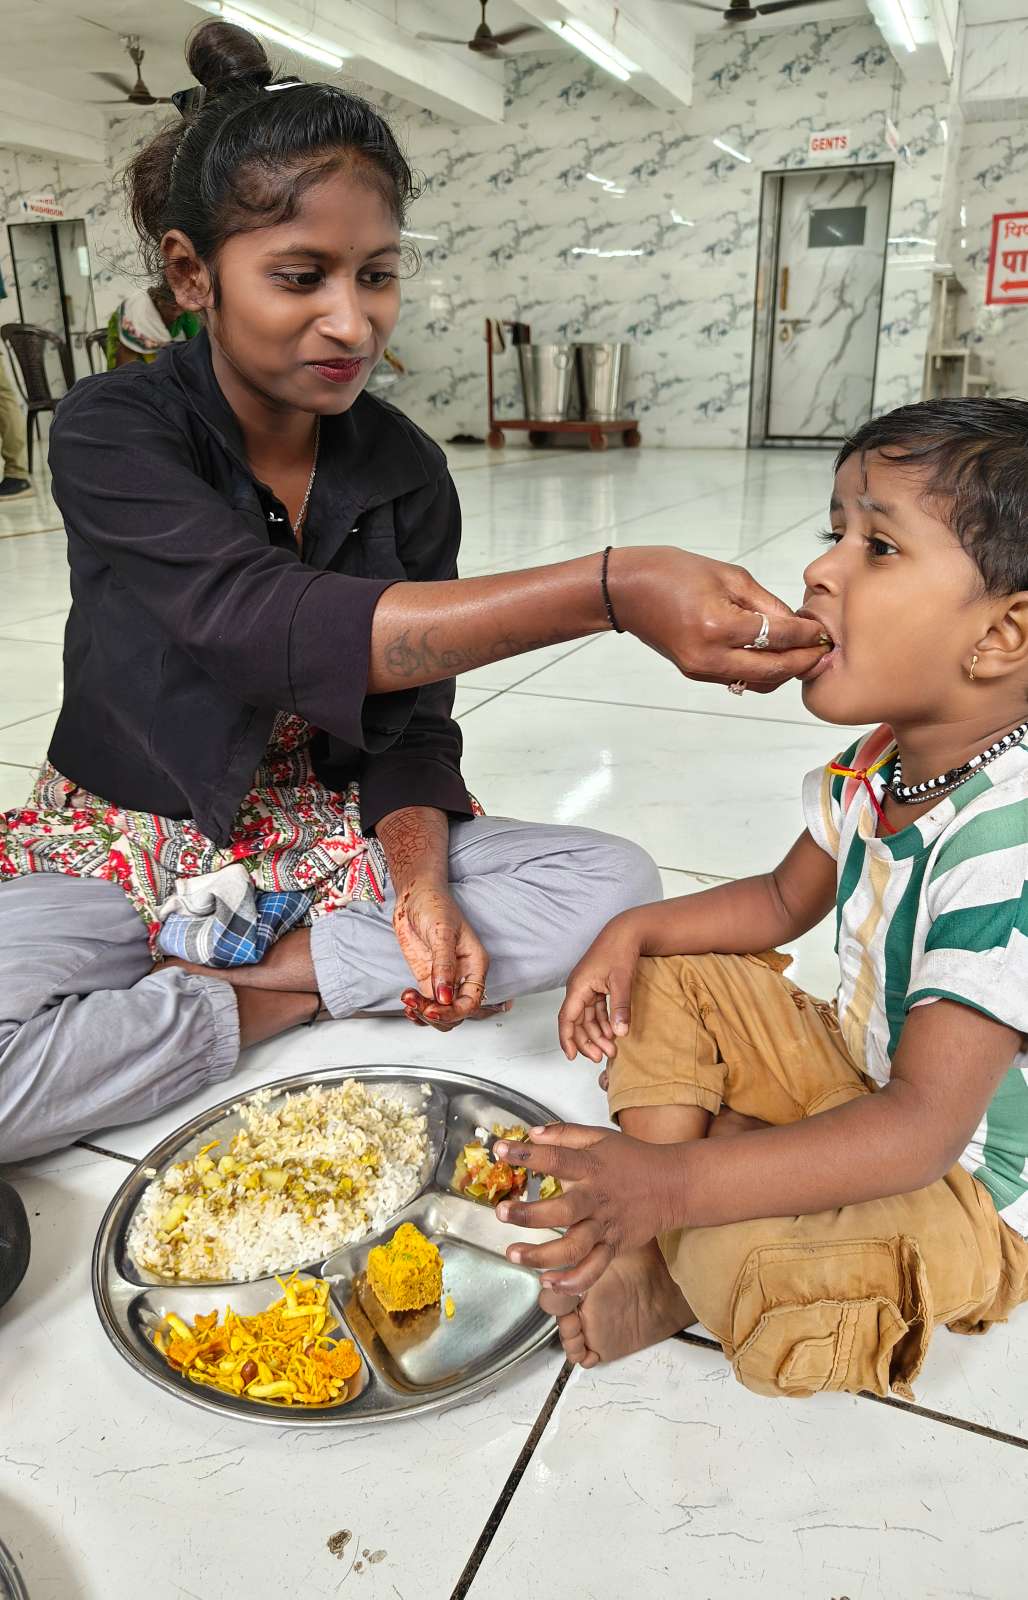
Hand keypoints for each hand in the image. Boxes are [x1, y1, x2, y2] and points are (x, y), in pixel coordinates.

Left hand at [393, 881, 500, 1030]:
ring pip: (442, 1013)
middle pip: (457, 1012)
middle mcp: (462, 975)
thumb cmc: (434, 905)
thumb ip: (443, 965)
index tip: (434, 1009)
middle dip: (438, 1015)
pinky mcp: (427, 979)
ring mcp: (444, 979)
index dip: (454, 1011)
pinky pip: (427, 1005)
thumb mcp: (441, 932)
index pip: (472, 1001)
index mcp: (475, 965)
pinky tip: (408, 1004)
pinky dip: (417, 1011)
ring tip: (408, 1001)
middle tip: (417, 1006)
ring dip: (425, 1014)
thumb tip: (445, 996)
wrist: (413, 896)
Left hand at [493, 1123, 682, 1294]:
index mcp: (591, 1167)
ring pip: (574, 1247)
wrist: (672, 1185)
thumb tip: (532, 1134)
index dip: (527, 1154)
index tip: (500, 1151)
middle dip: (529, 1214)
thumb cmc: (632, 1159)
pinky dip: (573, 1281)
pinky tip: (549, 1282)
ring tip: (513, 1254)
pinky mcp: (614, 1247)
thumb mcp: (599, 1137)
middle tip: (501, 1212)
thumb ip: (565, 1134)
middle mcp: (597, 1198)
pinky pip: (593, 1269)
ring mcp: (605, 1226)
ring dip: (542, 1255)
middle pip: (562, 1210)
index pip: (556, 1159)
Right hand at [558, 916, 642, 1062]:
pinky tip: (613, 1032)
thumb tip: (620, 1032)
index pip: (567, 1018)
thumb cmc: (619, 949)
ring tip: (612, 1048)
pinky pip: (596, 1009)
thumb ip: (620, 1007)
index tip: (572, 1056)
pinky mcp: (597, 986)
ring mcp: (587, 987)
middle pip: (577, 1021)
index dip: (567, 1038)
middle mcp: (579, 988)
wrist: (626, 930)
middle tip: (602, 1057)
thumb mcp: (621, 980)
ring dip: (598, 1033)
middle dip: (588, 1041)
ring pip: (587, 1017)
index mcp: (578, 986)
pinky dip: (603, 1022)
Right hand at [614, 548, 827, 691]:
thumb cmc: (672, 573)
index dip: (807, 635)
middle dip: (803, 662)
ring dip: (784, 672)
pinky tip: (775, 656)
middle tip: (824, 651)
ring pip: (758, 682)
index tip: (824, 631)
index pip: (778, 637)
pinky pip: (738, 679)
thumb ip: (765, 602)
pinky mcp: (695, 673)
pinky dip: (761, 671)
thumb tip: (797, 622)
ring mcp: (701, 669)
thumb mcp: (727, 575)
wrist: (627, 592)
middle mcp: (710, 656)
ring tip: (803, 656)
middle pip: (773, 671)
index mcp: (718, 625)